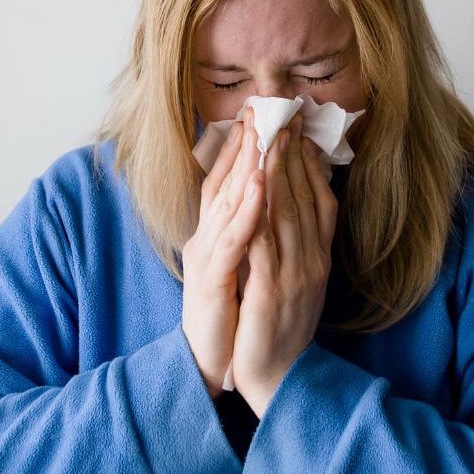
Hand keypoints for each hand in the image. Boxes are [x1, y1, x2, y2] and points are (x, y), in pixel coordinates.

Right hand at [181, 112, 266, 398]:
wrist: (212, 365)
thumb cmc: (230, 316)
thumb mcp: (240, 265)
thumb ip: (249, 231)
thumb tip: (267, 197)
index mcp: (214, 234)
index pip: (225, 180)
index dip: (239, 146)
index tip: (257, 114)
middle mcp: (206, 238)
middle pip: (224, 181)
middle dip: (245, 143)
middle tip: (262, 108)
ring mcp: (207, 256)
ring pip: (227, 201)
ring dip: (245, 165)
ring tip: (263, 133)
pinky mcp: (212, 279)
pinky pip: (234, 238)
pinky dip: (247, 210)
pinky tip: (260, 185)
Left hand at [231, 112, 338, 417]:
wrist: (279, 380)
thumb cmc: (281, 326)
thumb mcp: (300, 277)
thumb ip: (300, 239)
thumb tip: (297, 196)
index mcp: (319, 255)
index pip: (319, 197)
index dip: (308, 159)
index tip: (297, 125)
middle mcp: (313, 259)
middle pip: (303, 195)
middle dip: (290, 151)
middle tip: (281, 113)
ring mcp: (296, 274)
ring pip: (286, 210)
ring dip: (276, 169)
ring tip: (268, 133)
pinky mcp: (273, 291)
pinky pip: (265, 242)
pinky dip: (260, 210)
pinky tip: (253, 183)